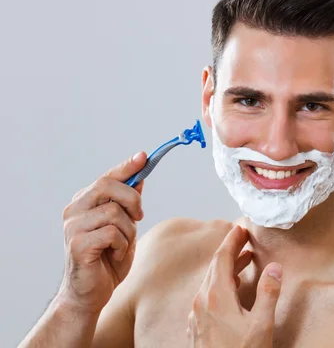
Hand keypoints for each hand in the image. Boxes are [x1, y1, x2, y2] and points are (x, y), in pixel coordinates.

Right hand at [57, 152, 146, 314]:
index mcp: (85, 202)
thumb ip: (127, 204)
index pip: (107, 177)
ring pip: (115, 212)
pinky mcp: (77, 244)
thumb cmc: (107, 260)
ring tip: (121, 245)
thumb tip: (139, 177)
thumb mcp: (124, 227)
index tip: (144, 156)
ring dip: (129, 231)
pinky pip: (112, 233)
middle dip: (132, 200)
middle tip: (139, 217)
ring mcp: (73, 226)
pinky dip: (122, 245)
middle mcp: (75, 210)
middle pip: (109, 186)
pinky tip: (114, 255)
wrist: (89, 294)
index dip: (127, 166)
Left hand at [188, 226, 282, 347]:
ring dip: (226, 268)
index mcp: (215, 297)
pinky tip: (231, 289)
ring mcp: (195, 315)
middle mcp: (201, 302)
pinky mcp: (196, 327)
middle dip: (230, 251)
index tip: (240, 227)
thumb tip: (275, 267)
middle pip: (214, 267)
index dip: (232, 240)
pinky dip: (220, 284)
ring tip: (244, 261)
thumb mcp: (261, 325)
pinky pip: (206, 296)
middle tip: (245, 239)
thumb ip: (268, 293)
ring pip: (210, 281)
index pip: (221, 258)